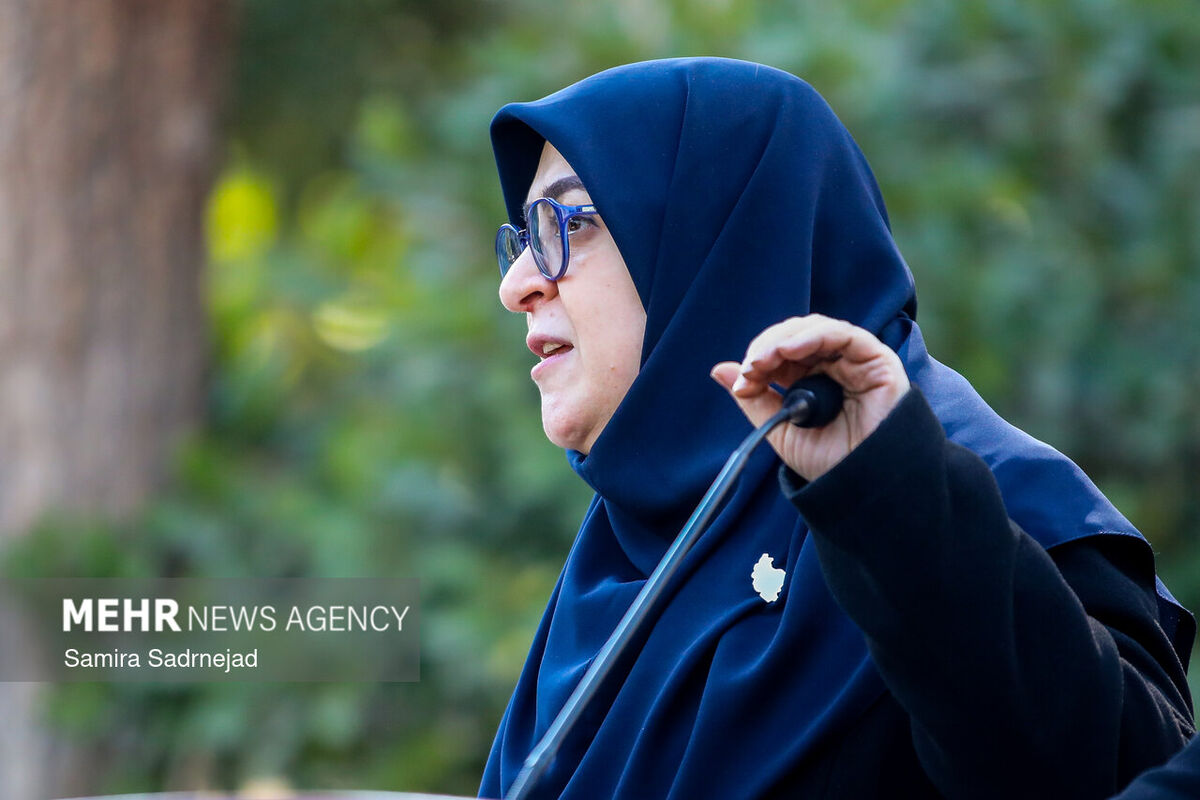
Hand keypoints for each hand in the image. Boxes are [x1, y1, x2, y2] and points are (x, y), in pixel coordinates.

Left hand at [711, 314, 910, 481]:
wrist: (863, 485)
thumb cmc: (829, 461)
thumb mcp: (781, 429)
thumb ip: (754, 399)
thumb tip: (720, 370)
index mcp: (811, 378)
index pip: (781, 353)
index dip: (758, 360)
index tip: (741, 383)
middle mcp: (833, 365)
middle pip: (794, 337)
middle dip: (766, 348)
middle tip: (750, 370)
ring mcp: (854, 360)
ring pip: (815, 331)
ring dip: (783, 340)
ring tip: (763, 361)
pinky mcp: (876, 360)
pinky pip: (844, 335)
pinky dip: (814, 336)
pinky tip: (790, 348)